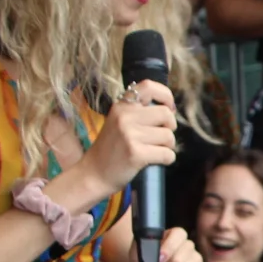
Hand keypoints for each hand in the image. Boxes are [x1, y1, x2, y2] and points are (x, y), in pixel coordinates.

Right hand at [80, 78, 176, 193]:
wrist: (93, 174)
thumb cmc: (110, 150)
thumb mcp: (118, 122)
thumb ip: (138, 113)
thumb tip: (169, 109)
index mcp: (121, 106)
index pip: (149, 87)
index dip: (166, 95)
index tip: (169, 108)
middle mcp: (125, 117)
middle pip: (166, 114)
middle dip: (170, 128)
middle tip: (161, 137)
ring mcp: (130, 135)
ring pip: (169, 136)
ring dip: (168, 146)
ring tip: (154, 150)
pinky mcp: (136, 154)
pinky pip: (167, 154)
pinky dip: (167, 159)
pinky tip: (156, 161)